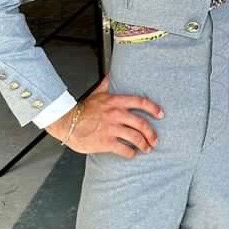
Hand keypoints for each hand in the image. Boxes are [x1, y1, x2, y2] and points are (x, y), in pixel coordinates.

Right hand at [47, 76, 163, 157]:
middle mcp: (117, 114)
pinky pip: (124, 149)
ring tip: (146, 148)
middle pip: (141, 123)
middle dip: (151, 133)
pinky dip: (131, 153)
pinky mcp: (106, 142)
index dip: (154, 108)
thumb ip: (106, 84)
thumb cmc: (81, 110)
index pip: (141, 102)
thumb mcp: (96, 94)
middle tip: (155, 140)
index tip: (161, 114)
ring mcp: (112, 129)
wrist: (67, 122)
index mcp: (116, 102)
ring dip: (144, 144)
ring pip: (135, 137)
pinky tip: (132, 154)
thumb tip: (110, 74)